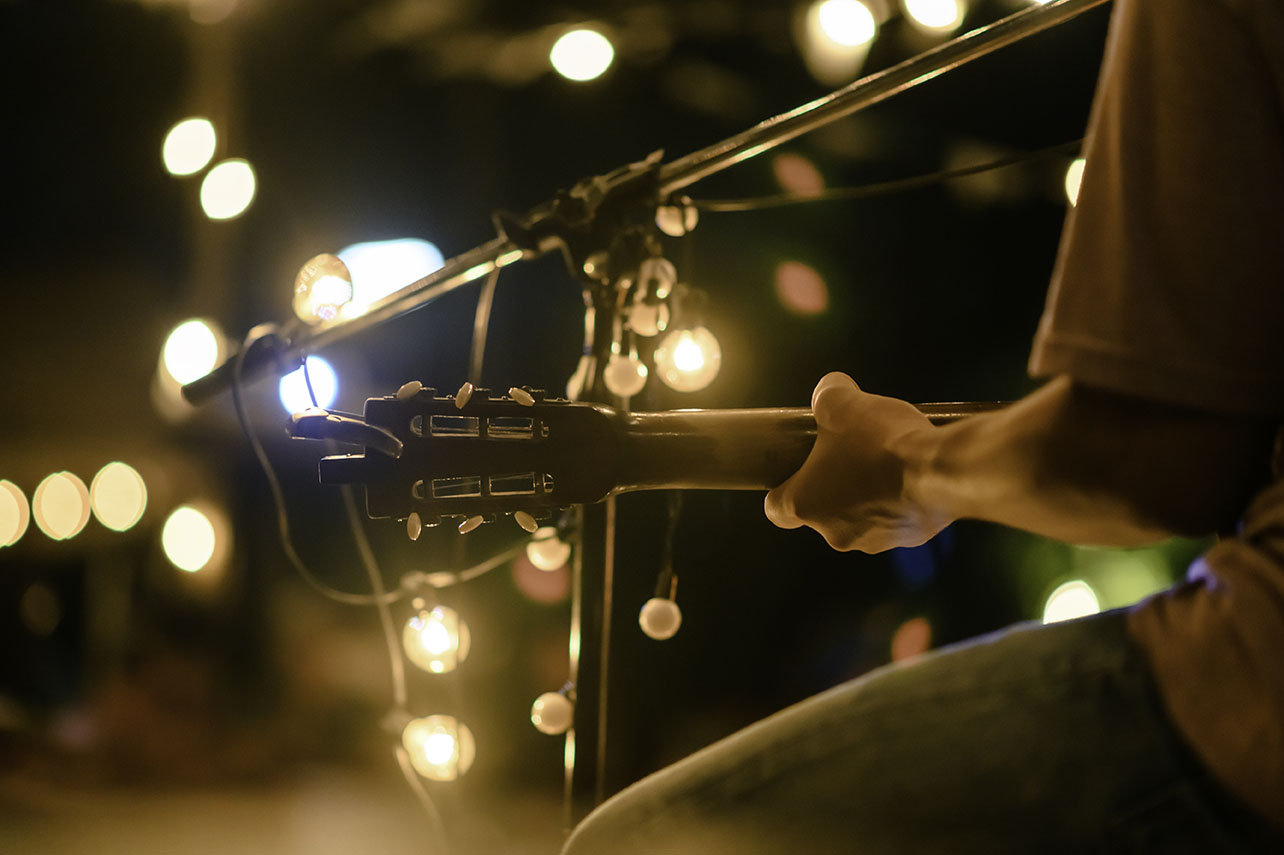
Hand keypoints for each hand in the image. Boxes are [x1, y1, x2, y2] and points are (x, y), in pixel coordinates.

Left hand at [764, 372, 948, 551]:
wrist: (940, 468)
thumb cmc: (880, 441)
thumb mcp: (840, 402)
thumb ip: (826, 396)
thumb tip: (830, 391)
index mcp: (805, 505)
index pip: (776, 509)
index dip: (781, 488)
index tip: (794, 472)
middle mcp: (835, 532)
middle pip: (822, 509)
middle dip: (832, 482)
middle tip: (848, 452)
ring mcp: (874, 540)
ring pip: (860, 515)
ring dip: (866, 492)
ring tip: (883, 459)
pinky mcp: (909, 539)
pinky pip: (895, 518)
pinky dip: (897, 499)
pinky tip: (909, 472)